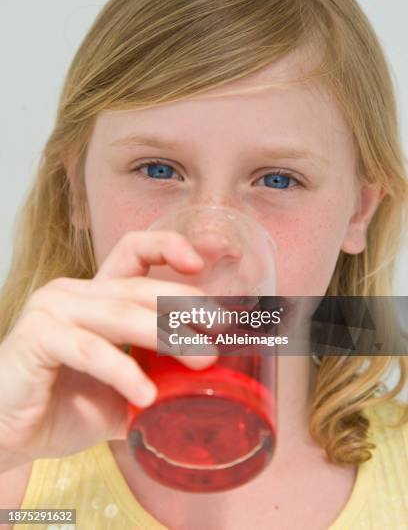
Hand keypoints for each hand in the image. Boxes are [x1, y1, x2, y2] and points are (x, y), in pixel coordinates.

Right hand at [0, 230, 216, 467]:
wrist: (10, 435)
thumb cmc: (64, 406)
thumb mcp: (124, 388)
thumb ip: (160, 380)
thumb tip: (212, 389)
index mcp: (97, 296)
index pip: (134, 251)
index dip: (168, 247)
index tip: (201, 263)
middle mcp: (75, 293)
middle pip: (139, 286)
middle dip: (186, 305)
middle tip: (221, 329)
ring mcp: (53, 310)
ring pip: (121, 313)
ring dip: (167, 335)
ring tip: (203, 360)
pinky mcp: (38, 336)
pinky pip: (91, 349)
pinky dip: (123, 371)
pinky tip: (146, 395)